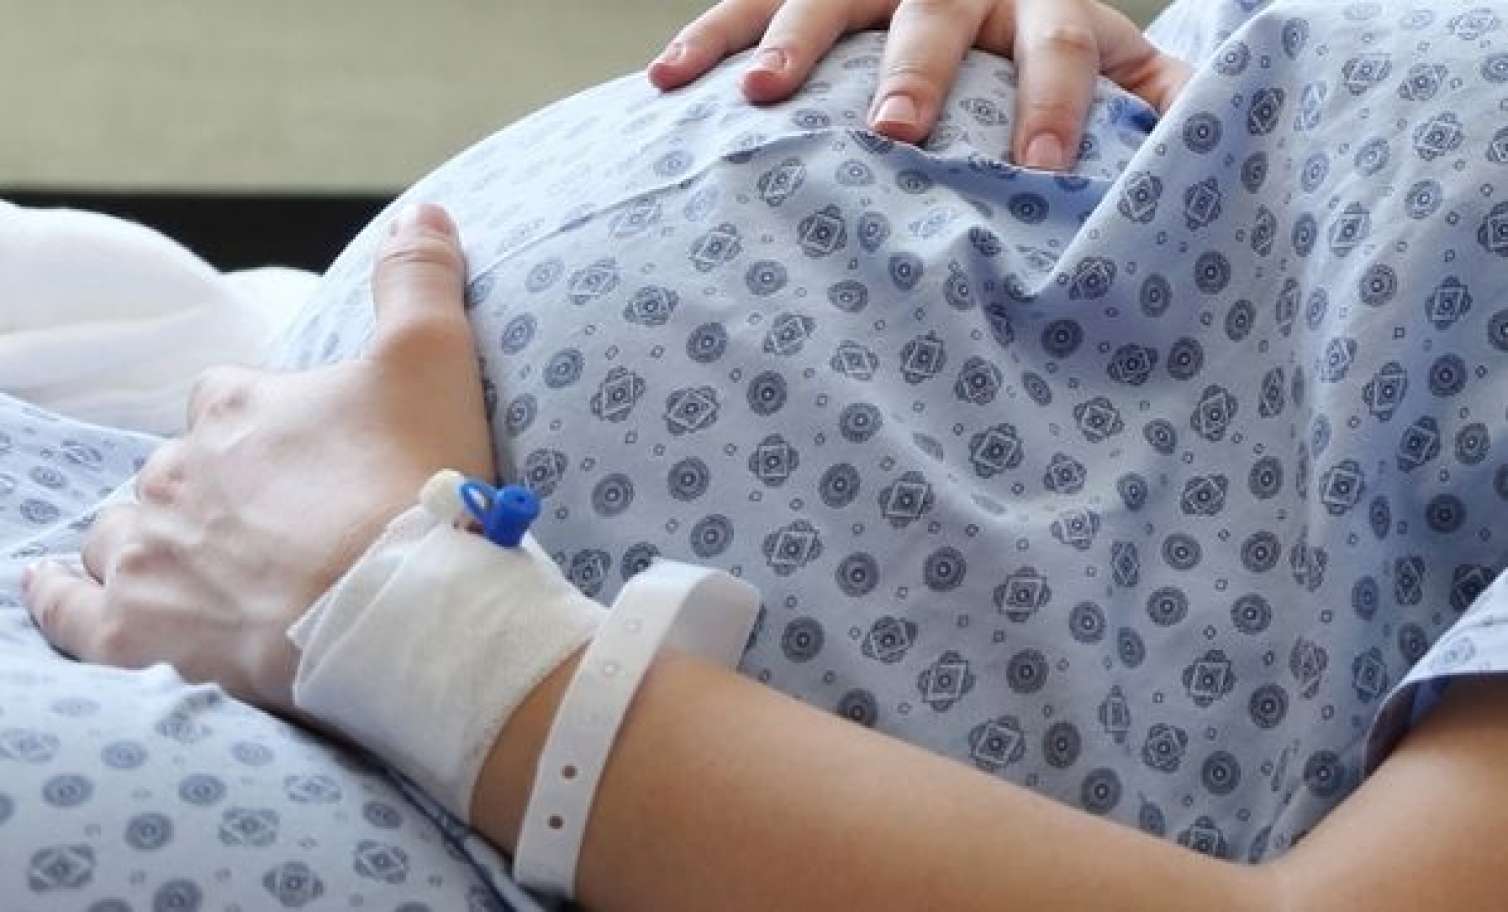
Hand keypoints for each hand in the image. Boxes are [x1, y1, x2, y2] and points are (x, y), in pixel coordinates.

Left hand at [21, 203, 491, 714]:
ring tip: (194, 567)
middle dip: (214, 492)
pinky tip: (54, 591)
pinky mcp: (137, 630)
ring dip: (148, 541)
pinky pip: (74, 613)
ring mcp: (149, 552)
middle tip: (282, 529)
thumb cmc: (415, 480)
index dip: (263, 428)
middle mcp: (177, 469)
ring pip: (120, 533)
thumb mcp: (434, 360)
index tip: (308, 460)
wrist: (401, 606)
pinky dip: (62, 600)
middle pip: (174, 470)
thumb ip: (418, 280)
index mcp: (236, 404)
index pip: (225, 399)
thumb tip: (422, 211)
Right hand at [648, 0, 1191, 169]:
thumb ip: (1153, 88)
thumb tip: (1218, 139)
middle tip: (894, 129)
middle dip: (916, 68)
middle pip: (940, 11)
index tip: (1045, 176)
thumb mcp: (1108, 48)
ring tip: (758, 97)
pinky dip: (708, 38)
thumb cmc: (1041, 27)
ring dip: (791, 41)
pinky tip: (662, 82)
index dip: (1057, 104)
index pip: (1064, 41)